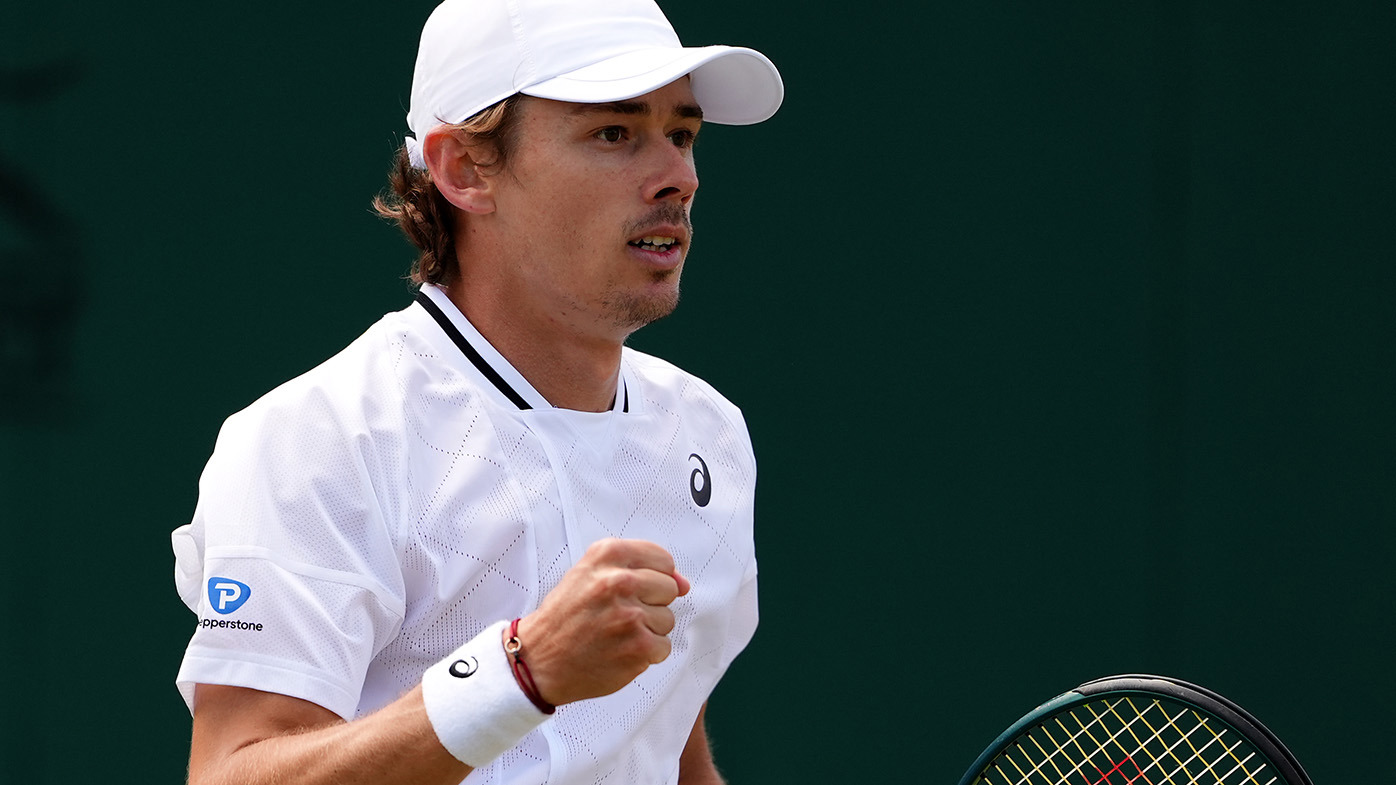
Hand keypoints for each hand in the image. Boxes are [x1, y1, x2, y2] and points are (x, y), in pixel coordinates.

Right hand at [509, 538, 689, 705]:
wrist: (539, 659)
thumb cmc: (564, 617)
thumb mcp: (590, 574)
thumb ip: (637, 569)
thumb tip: (684, 583)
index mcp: (607, 556)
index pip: (663, 559)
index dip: (652, 577)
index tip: (634, 590)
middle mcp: (619, 581)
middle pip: (669, 588)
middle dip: (651, 604)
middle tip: (619, 615)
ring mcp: (630, 615)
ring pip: (668, 619)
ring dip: (647, 630)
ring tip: (615, 634)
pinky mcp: (638, 647)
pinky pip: (663, 646)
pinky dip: (645, 654)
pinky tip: (620, 651)